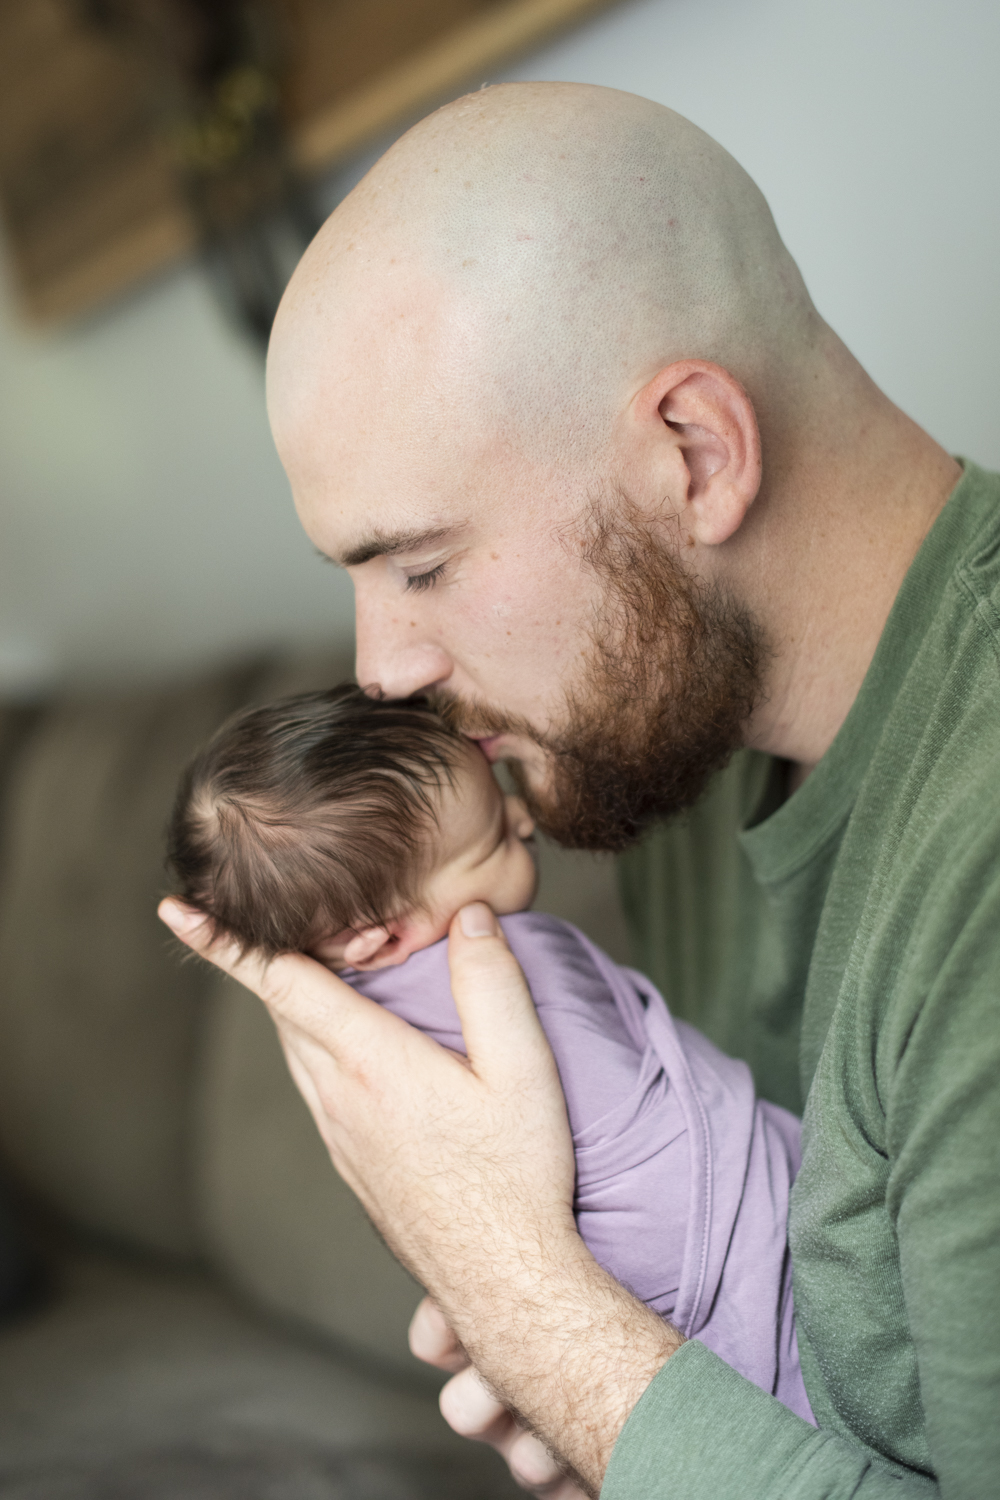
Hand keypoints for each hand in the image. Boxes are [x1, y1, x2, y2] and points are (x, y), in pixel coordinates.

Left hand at [158, 897, 681, 1493]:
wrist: (503, 1284)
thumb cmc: (517, 1176)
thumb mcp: (523, 1069)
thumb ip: (491, 984)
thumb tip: (468, 916)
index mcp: (371, 1064)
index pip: (284, 985)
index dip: (228, 942)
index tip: (175, 911)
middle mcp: (339, 1098)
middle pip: (284, 1010)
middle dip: (268, 958)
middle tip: (268, 916)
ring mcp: (340, 1137)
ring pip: (296, 1050)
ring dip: (293, 1002)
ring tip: (315, 966)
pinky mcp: (352, 1165)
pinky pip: (315, 1086)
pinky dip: (313, 1045)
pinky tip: (350, 1042)